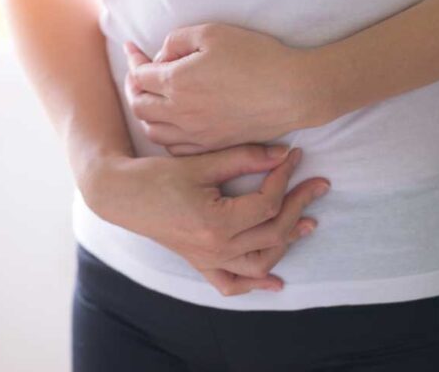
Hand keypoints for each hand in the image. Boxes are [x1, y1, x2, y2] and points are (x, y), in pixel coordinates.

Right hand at [78, 144, 330, 295]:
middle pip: (272, 232)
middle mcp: (216, 248)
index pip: (267, 203)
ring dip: (288, 242)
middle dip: (299, 205)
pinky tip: (276, 282)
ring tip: (308, 221)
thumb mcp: (201, 163)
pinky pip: (231, 283)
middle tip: (317, 183)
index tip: (295, 156)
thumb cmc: (157, 176)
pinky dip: (254, 284)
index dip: (286, 178)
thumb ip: (244, 158)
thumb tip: (284, 154)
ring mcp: (208, 260)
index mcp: (216, 222)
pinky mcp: (200, 262)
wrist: (121, 195)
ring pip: (261, 260)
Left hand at [122, 23, 313, 155]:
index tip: (133, 48)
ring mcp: (196, 134)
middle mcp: (180, 113)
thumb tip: (162, 57)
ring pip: (153, 131)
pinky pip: (175, 148)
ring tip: (152, 99)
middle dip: (134, 88)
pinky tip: (173, 123)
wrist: (292, 91)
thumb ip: (177, 40)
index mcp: (176, 83)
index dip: (133, 60)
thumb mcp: (212, 33)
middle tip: (139, 74)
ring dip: (146, 114)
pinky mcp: (213, 145)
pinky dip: (166, 135)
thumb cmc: (256, 57)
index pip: (139, 75)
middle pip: (139, 106)